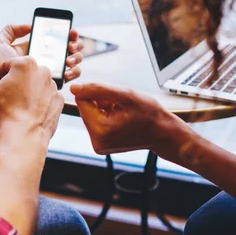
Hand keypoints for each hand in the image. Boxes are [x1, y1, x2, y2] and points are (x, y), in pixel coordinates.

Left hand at [0, 24, 83, 81]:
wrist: (0, 91)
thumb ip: (11, 31)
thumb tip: (30, 27)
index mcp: (37, 47)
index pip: (58, 37)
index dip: (68, 33)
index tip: (71, 32)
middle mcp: (48, 58)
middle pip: (70, 47)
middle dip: (76, 44)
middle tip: (70, 46)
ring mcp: (52, 71)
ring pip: (74, 61)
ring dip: (75, 58)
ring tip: (67, 61)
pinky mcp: (54, 84)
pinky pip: (70, 76)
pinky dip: (73, 72)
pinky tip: (66, 73)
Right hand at [0, 57, 63, 137]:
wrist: (24, 137)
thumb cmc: (3, 113)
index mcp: (26, 63)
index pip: (7, 66)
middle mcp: (44, 71)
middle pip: (22, 74)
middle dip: (14, 84)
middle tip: (8, 102)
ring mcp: (54, 86)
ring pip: (34, 85)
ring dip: (26, 93)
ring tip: (18, 109)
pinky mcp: (59, 100)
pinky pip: (44, 97)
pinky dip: (37, 103)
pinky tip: (29, 113)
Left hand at [71, 83, 194, 158]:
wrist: (162, 132)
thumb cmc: (148, 112)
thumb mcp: (125, 95)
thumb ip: (98, 89)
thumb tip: (74, 88)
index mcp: (101, 129)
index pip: (81, 100)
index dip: (97, 94)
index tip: (114, 99)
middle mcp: (96, 141)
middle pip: (84, 109)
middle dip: (100, 103)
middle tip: (120, 107)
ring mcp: (98, 146)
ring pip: (89, 115)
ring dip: (102, 109)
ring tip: (121, 113)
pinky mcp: (100, 146)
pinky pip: (95, 124)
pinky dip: (104, 117)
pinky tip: (119, 120)